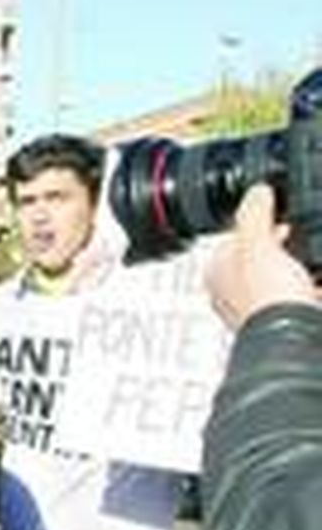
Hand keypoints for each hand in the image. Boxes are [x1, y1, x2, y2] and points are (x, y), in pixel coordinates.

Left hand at [206, 184, 314, 329]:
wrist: (294, 338)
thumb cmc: (266, 298)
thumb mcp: (257, 243)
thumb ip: (254, 213)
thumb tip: (257, 191)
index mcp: (218, 272)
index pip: (235, 238)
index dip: (259, 222)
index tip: (280, 216)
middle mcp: (235, 293)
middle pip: (262, 257)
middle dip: (284, 244)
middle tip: (302, 234)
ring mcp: (262, 308)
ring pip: (285, 277)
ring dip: (302, 265)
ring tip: (311, 260)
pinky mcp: (289, 319)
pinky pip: (306, 295)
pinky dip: (314, 285)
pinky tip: (317, 281)